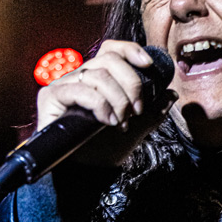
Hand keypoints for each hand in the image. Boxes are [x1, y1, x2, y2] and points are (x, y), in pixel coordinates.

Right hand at [36, 40, 176, 165]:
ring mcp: (63, 85)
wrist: (89, 172)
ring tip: (121, 121)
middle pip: (108, 60)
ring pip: (97, 75)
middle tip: (137, 110)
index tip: (148, 65)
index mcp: (97, 78)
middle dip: (131, 84)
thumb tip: (171, 94)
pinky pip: (79, 90)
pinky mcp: (50, 97)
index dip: (130, 50)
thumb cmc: (108, 149)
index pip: (111, 50)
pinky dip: (99, 105)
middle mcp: (79, 77)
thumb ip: (154, 110)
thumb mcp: (138, 127)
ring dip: (117, 99)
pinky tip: (107, 121)